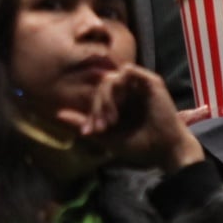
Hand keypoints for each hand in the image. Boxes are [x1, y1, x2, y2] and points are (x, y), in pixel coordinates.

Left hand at [61, 62, 202, 170]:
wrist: (165, 151)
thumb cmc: (139, 145)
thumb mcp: (106, 136)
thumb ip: (83, 124)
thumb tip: (57, 114)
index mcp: (118, 102)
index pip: (97, 96)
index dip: (91, 111)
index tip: (92, 131)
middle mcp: (128, 91)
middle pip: (101, 85)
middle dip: (97, 106)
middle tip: (103, 126)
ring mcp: (139, 85)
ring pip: (111, 78)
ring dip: (107, 99)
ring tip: (112, 120)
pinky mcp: (151, 82)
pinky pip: (129, 71)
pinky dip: (121, 85)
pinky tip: (122, 104)